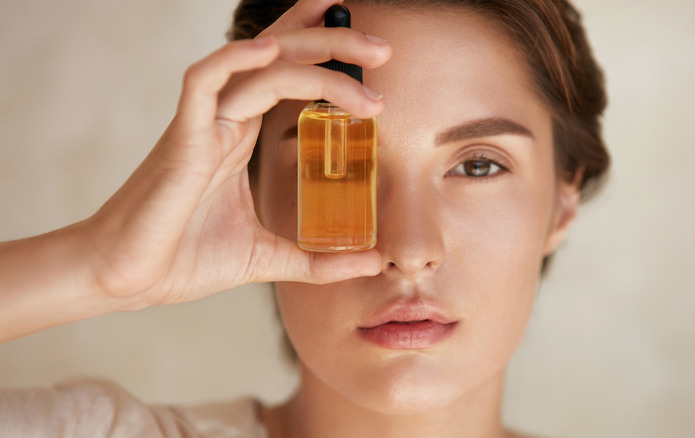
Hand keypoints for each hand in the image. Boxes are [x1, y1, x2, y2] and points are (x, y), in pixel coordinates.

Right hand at [0, 0, 392, 341]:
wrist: (126, 280)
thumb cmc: (182, 260)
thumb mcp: (267, 258)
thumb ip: (318, 260)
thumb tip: (374, 262)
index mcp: (240, 137)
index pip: (285, 76)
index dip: (321, 51)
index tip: (369, 51)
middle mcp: (225, 120)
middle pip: (281, 58)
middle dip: (332, 41)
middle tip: (383, 47)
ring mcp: (203, 126)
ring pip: (258, 64)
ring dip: (313, 53)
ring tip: (368, 60)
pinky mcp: (181, 141)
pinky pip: (203, 82)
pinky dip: (235, 61)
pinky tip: (271, 52)